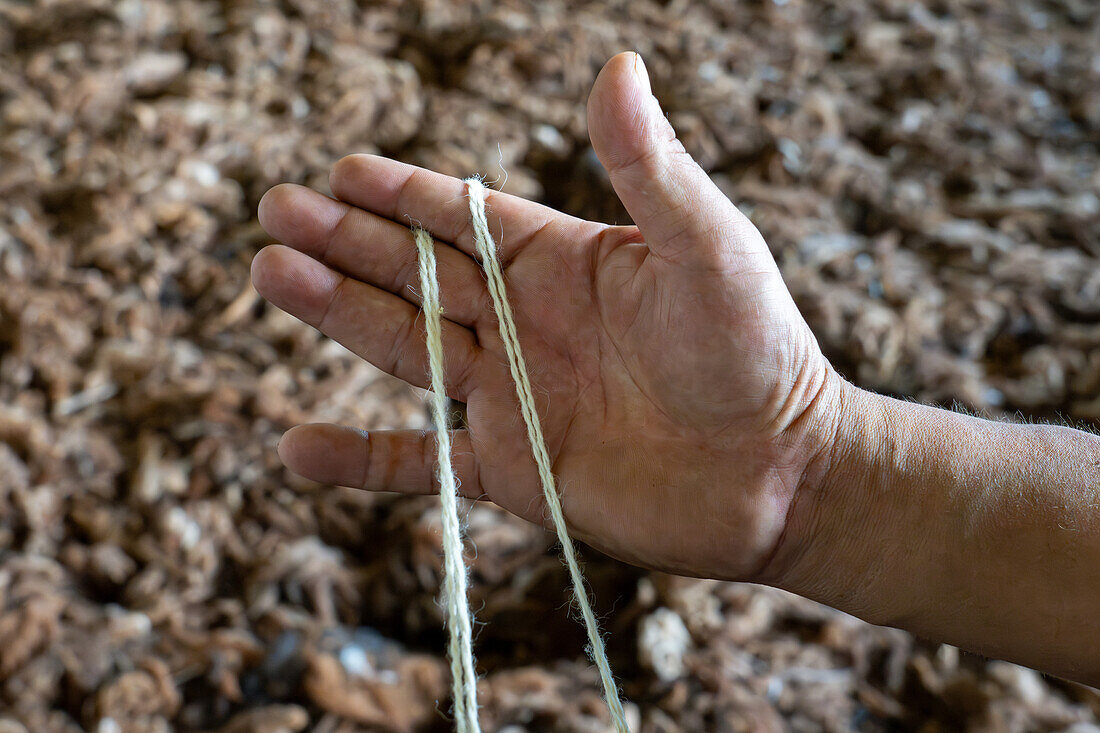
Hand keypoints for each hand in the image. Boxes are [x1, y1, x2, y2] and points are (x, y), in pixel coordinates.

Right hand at [251, 52, 841, 580]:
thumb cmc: (755, 349)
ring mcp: (512, 397)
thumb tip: (617, 65)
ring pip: (402, 348)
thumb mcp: (707, 246)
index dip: (399, 194)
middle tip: (275, 214)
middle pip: (414, 274)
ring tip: (268, 275)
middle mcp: (524, 324)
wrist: (781, 472)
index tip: (340, 171)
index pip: (461, 218)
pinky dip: (360, 459)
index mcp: (561, 263)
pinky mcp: (513, 470)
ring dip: (335, 316)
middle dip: (344, 243)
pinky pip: (421, 463)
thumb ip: (650, 166)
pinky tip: (295, 447)